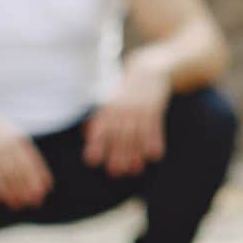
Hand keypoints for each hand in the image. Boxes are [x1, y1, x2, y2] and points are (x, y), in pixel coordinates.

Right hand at [0, 102, 52, 209]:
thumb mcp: (10, 132)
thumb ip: (21, 148)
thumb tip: (33, 169)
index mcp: (19, 139)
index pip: (33, 161)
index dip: (40, 177)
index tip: (45, 191)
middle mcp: (7, 144)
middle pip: (20, 171)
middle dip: (27, 189)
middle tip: (32, 203)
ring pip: (4, 175)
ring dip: (10, 192)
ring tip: (15, 205)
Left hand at [84, 61, 169, 177]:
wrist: (147, 70)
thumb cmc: (126, 92)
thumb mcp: (111, 101)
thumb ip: (100, 118)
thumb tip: (88, 134)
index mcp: (109, 108)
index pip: (100, 127)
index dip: (96, 144)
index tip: (92, 160)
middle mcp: (122, 108)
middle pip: (119, 134)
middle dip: (117, 153)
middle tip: (116, 172)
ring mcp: (139, 108)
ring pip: (136, 133)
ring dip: (136, 152)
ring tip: (135, 170)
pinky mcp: (155, 107)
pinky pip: (155, 126)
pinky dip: (155, 140)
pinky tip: (154, 155)